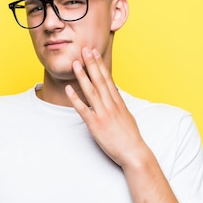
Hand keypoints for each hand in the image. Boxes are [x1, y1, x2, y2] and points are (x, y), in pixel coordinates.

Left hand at [65, 47, 147, 166]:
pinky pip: (83, 109)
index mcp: (118, 101)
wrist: (134, 152)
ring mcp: (103, 114)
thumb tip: (114, 92)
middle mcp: (111, 105)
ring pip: (91, 91)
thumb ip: (118, 102)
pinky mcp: (95, 125)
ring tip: (76, 63)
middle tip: (84, 49)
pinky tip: (69, 89)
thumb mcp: (127, 115)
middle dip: (91, 64)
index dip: (100, 64)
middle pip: (99, 80)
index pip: (108, 78)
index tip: (94, 53)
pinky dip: (75, 98)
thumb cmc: (130, 136)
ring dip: (83, 76)